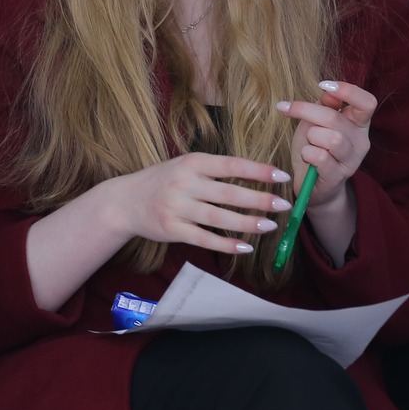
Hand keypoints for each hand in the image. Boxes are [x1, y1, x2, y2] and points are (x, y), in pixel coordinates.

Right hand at [107, 153, 293, 256]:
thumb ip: (214, 170)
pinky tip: (245, 247)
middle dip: (259, 199)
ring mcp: (177, 207)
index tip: (282, 175)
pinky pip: (204, 238)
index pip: (231, 165)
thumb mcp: (185, 165)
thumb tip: (256, 175)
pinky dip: (226, 244)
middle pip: (228, 193)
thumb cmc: (163, 181)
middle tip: (284, 205)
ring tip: (270, 226)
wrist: (123, 202)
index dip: (258, 170)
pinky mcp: (172, 229)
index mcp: (192, 162)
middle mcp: (184, 183)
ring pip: (219, 217)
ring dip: (247, 223)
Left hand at [275, 81, 376, 203]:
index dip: (347, 90)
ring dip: (311, 136)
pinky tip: (306, 157)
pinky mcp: (338, 177)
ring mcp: (352, 161)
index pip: (367, 102)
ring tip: (308, 142)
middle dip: (307, 111)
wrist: (313, 185)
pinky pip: (322, 157)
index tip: (322, 85)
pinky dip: (307, 153)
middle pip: (336, 118)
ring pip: (332, 138)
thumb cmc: (315, 148)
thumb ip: (324, 106)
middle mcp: (361, 141)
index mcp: (359, 123)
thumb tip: (327, 92)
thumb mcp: (316, 121)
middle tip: (288, 109)